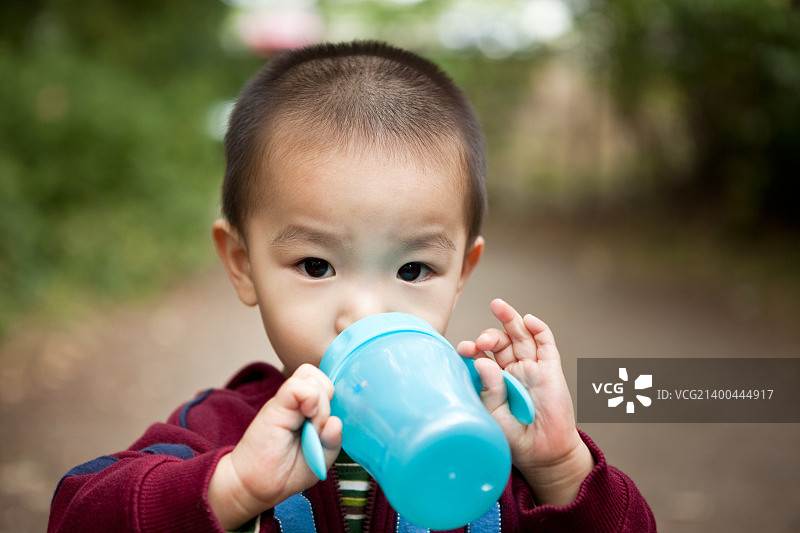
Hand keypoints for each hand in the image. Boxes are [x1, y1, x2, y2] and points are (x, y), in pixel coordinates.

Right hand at [208, 364, 341, 528]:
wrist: (255, 485)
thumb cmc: (287, 471)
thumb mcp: (320, 458)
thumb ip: (333, 440)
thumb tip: (335, 421)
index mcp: (310, 411)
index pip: (328, 387)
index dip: (334, 405)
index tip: (325, 429)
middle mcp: (298, 402)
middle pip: (323, 379)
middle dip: (329, 402)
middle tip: (317, 428)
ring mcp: (287, 402)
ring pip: (312, 377)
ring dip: (320, 402)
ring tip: (310, 426)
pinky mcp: (275, 405)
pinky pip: (297, 385)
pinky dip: (310, 398)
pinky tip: (306, 417)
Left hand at [456, 299, 592, 505]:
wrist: (543, 453)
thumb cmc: (514, 436)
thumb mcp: (494, 414)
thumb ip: (490, 388)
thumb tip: (482, 361)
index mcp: (493, 379)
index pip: (481, 355)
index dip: (472, 348)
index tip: (463, 350)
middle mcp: (511, 369)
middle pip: (500, 341)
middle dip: (489, 335)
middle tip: (482, 341)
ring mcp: (531, 367)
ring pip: (520, 335)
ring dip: (510, 319)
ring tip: (498, 306)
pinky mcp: (551, 369)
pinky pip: (546, 344)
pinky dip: (538, 328)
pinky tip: (528, 320)